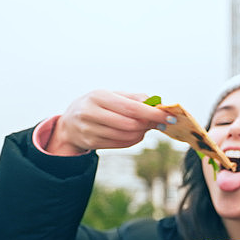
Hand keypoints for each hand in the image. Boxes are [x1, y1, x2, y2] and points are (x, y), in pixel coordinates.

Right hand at [45, 90, 173, 154]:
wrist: (70, 122)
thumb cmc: (97, 105)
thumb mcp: (112, 95)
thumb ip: (134, 98)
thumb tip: (157, 103)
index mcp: (98, 96)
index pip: (131, 107)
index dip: (153, 114)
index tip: (169, 117)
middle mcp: (91, 113)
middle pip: (130, 124)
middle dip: (149, 124)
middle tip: (160, 123)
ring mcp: (90, 130)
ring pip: (127, 136)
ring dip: (143, 133)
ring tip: (146, 127)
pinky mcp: (91, 143)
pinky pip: (121, 144)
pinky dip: (134, 140)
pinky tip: (137, 134)